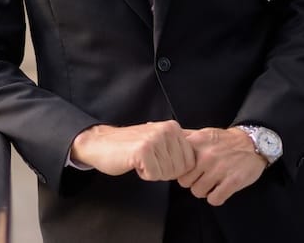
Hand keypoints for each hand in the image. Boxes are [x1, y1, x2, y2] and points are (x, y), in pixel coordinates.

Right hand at [70, 121, 194, 180]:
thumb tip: (202, 161)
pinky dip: (144, 174)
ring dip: (153, 172)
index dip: (173, 168)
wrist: (101, 143)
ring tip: (141, 159)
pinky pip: (154, 175)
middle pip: (180, 169)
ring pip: (168, 173)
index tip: (158, 158)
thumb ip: (178, 146)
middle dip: (164, 171)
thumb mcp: (159, 140)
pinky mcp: (143, 150)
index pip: (190, 162)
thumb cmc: (130, 146)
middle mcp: (166, 130)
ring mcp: (155, 139)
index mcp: (173, 127)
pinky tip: (134, 162)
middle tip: (148, 160)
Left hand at [177, 127, 266, 205]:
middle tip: (200, 178)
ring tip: (211, 184)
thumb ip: (185, 137)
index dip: (179, 170)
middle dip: (191, 182)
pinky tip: (219, 190)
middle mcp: (206, 157)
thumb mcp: (203, 133)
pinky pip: (214, 199)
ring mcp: (219, 170)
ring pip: (198, 192)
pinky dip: (216, 198)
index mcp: (196, 144)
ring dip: (204, 191)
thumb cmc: (225, 140)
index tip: (186, 170)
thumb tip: (160, 134)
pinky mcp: (232, 182)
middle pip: (184, 182)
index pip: (176, 164)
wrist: (252, 143)